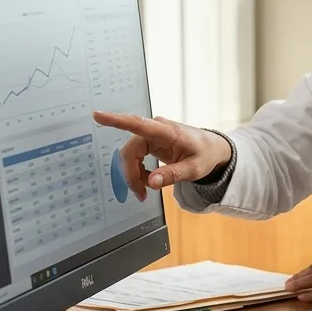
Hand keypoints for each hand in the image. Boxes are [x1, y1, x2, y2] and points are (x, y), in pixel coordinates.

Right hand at [91, 111, 232, 200]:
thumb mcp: (194, 169)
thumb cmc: (206, 154)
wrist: (213, 148)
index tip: (98, 116)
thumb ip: (173, 175)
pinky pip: (135, 157)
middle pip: (130, 151)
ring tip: (145, 191)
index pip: (138, 124)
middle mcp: (156, 130)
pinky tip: (148, 180)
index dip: (116, 120)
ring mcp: (151, 135)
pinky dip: (137, 171)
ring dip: (134, 174)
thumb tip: (151, 182)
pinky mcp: (149, 142)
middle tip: (140, 194)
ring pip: (130, 155)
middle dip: (131, 174)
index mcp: (167, 131)